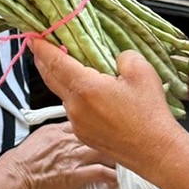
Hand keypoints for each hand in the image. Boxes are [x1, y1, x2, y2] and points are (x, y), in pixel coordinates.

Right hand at [0, 120, 115, 188]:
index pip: (84, 121)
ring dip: (114, 158)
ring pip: (105, 151)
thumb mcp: (34, 139)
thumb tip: (57, 138)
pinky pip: (102, 172)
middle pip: (99, 134)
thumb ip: (50, 135)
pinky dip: (112, 177)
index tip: (102, 133)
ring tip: (119, 165)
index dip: (96, 126)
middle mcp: (69, 140)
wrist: (14, 178)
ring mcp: (74, 157)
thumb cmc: (18, 163)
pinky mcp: (77, 175)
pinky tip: (114, 181)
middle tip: (117, 148)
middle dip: (110, 141)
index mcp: (57, 129)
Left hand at [30, 40, 183, 172]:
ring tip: (68, 68)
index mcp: (85, 87)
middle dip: (43, 61)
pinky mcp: (84, 135)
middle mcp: (75, 106)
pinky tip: (88, 95)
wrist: (155, 151)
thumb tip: (115, 59)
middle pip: (51, 79)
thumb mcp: (141, 71)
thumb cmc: (149, 112)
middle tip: (40, 48)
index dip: (42, 48)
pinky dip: (75, 98)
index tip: (33, 37)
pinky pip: (74, 111)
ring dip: (62, 81)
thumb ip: (122, 56)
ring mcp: (77, 123)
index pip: (55, 62)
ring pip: (64, 96)